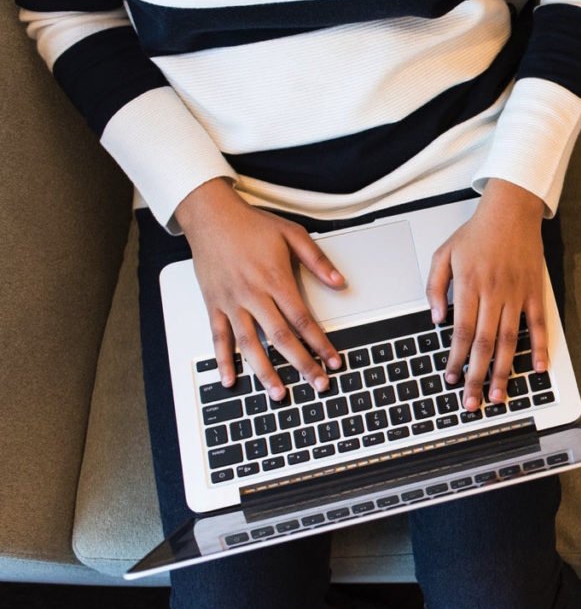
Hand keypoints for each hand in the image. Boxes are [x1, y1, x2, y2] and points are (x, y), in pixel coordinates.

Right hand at [174, 179, 345, 399]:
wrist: (211, 215)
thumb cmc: (251, 224)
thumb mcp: (292, 234)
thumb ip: (318, 261)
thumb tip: (340, 283)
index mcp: (275, 280)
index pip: (303, 320)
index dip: (320, 343)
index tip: (333, 360)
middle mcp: (253, 295)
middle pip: (281, 338)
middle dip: (301, 364)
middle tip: (317, 384)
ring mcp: (231, 302)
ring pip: (250, 344)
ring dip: (265, 371)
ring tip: (278, 393)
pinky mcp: (213, 304)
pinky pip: (218, 337)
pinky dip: (223, 360)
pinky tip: (231, 380)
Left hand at [426, 180, 549, 411]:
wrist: (511, 210)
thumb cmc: (477, 233)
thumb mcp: (444, 254)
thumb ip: (435, 287)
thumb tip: (437, 319)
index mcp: (470, 286)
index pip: (461, 332)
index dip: (456, 359)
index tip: (451, 379)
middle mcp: (494, 293)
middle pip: (484, 343)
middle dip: (477, 376)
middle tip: (472, 402)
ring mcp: (517, 294)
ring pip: (509, 340)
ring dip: (503, 370)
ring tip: (498, 394)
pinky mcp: (535, 292)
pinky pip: (539, 324)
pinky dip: (540, 347)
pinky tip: (537, 369)